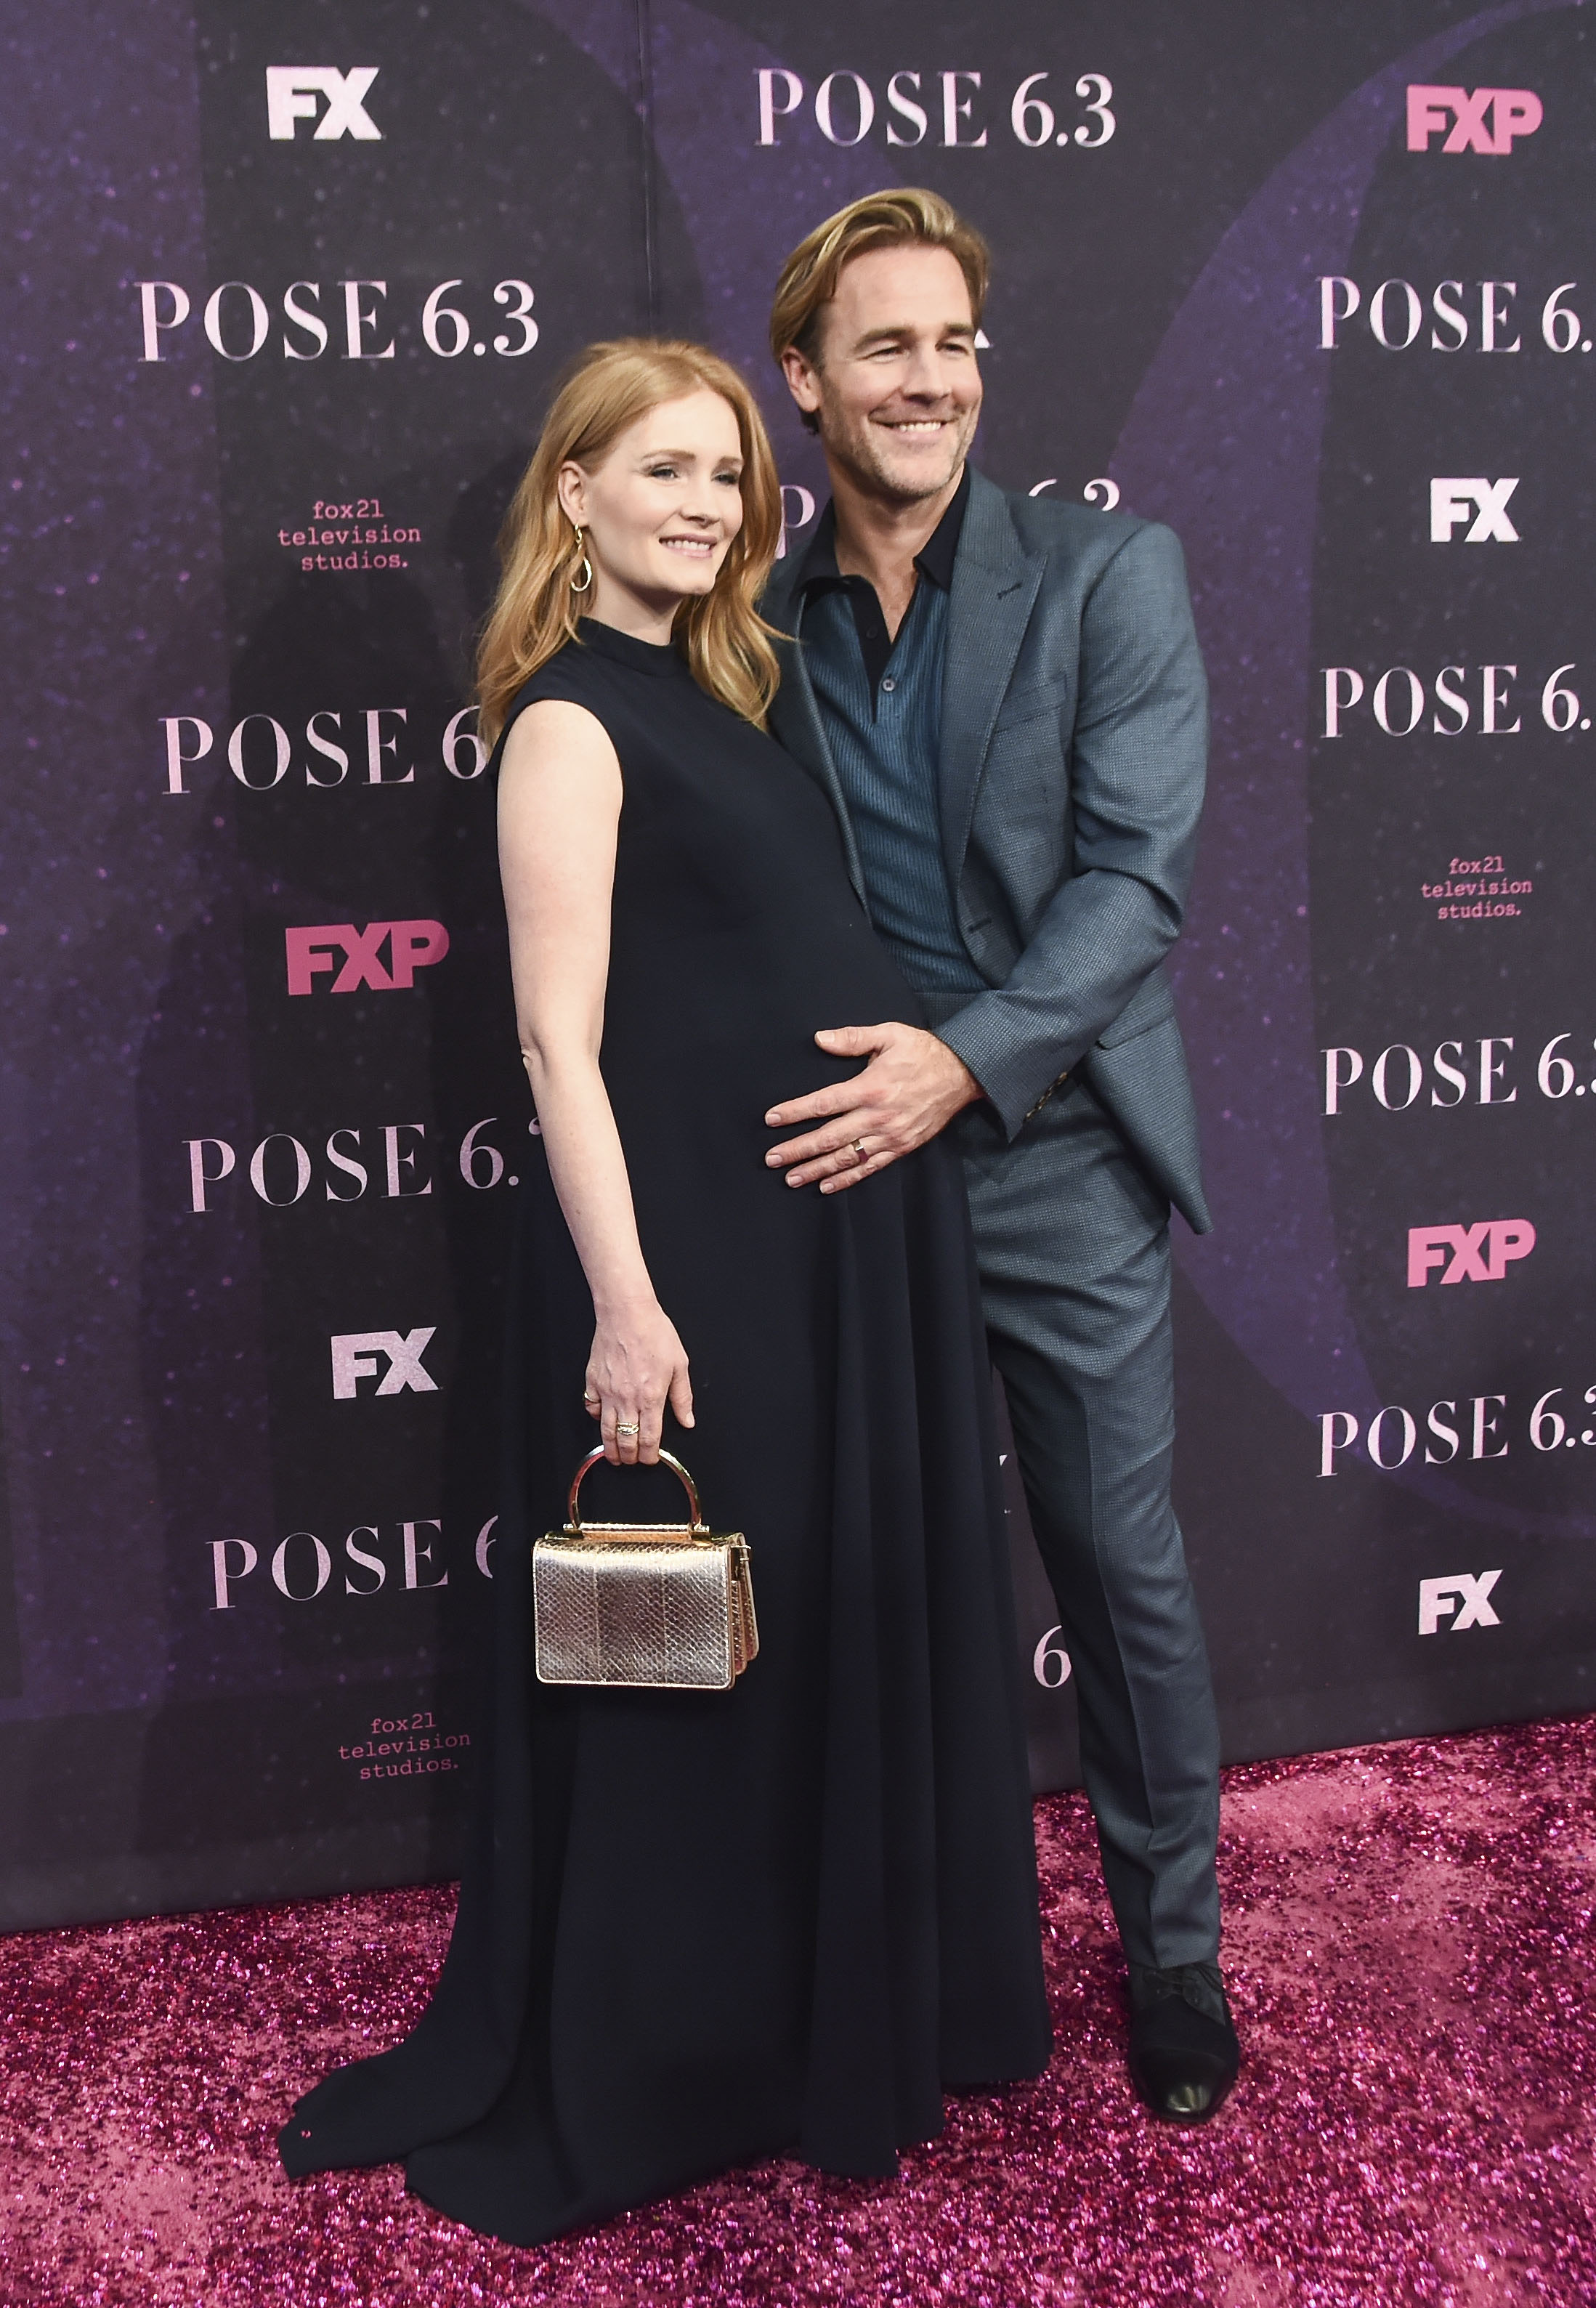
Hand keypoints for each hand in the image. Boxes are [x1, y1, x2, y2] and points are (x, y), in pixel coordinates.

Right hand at [583, 1300, 693, 1464]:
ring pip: (605, 1430)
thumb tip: (687, 1420)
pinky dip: (596, 1418)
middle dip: (630, 1457)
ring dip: (611, 1447)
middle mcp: (627, 1399)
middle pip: (626, 1440)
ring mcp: (607, 1392)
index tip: (650, 1459)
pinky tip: (602, 1420)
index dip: (649, 1455)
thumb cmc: (654, 1333)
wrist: (627, 1313)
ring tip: (615, 1456)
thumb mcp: (679, 1365)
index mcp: (651, 1397)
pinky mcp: (593, 1382)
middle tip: (632, 1461)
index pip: (649, 1438)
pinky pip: (591, 1407)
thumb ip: (682, 1397)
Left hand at [764, 1022, 981, 1192]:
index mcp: (870, 1088)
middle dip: (797, 1150)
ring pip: (846, 1157)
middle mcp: (878, 1116)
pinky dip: (848, 1179)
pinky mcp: (902, 1147)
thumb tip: (819, 1038)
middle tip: (772, 1159)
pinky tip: (827, 1186)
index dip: (795, 1112)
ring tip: (792, 1178)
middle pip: (829, 1137)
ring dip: (817, 1170)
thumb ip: (853, 1038)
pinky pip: (870, 1167)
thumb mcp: (890, 1035)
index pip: (823, 1103)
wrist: (964, 1074)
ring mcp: (890, 1136)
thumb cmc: (923, 1052)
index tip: (771, 1119)